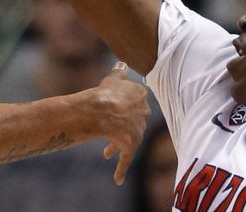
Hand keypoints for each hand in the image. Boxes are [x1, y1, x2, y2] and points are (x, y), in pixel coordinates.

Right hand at [91, 62, 149, 184]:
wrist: (102, 109)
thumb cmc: (106, 92)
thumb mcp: (113, 78)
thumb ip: (119, 72)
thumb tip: (123, 64)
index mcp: (140, 97)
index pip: (137, 101)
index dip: (127, 105)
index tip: (119, 108)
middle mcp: (142, 115)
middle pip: (134, 121)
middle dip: (124, 126)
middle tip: (114, 130)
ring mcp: (137, 131)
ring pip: (128, 140)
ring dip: (116, 146)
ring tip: (106, 153)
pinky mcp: (130, 146)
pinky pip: (125, 160)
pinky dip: (121, 170)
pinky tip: (118, 180)